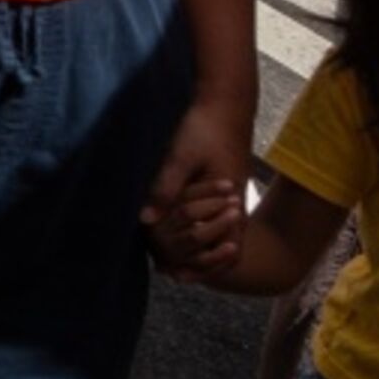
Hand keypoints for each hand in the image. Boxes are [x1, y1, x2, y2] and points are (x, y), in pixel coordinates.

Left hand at [144, 87, 252, 256]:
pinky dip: (197, 226)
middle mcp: (235, 203)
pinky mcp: (222, 184)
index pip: (229, 250)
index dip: (206, 268)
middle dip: (197, 261)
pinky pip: (213, 215)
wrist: (224, 102)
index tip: (176, 275)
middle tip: (165, 270)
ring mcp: (230, 194)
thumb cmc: (203, 128)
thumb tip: (144, 221)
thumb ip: (164, 189)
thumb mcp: (180, 157)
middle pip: (223, 246)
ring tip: (165, 254)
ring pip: (218, 232)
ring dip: (196, 245)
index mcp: (230, 202)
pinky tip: (171, 224)